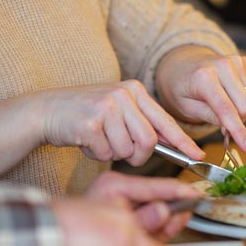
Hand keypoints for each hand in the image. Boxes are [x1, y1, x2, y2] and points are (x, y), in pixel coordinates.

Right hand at [37, 81, 203, 165]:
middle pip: (148, 141)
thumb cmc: (84, 114)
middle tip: (122, 152)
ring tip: (98, 139)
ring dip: (112, 153)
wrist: (46, 110)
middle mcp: (124, 94)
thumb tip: (171, 144)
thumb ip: (141, 122)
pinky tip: (86, 140)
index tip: (199, 155)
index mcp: (134, 90)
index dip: (183, 141)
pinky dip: (96, 154)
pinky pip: (106, 153)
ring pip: (127, 150)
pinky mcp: (91, 122)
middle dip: (137, 155)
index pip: (165, 120)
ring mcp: (108, 106)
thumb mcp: (117, 109)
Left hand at [87, 171, 202, 240]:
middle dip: (171, 216)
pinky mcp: (123, 240)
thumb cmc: (72, 226)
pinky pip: (148, 244)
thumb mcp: (111, 216)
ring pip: (156, 227)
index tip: (197, 194)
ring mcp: (123, 220)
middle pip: (160, 206)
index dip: (179, 190)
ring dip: (164, 233)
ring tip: (165, 237)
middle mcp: (122, 202)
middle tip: (180, 219)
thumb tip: (164, 211)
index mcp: (117, 187)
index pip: (156, 185)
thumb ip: (141, 217)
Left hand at [155, 46, 245, 153]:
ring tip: (220, 102)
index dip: (239, 131)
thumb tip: (232, 127)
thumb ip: (210, 116)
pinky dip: (242, 96)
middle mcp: (223, 65)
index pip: (227, 110)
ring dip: (239, 108)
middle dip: (237, 120)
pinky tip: (228, 92)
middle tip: (220, 119)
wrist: (181, 64)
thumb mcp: (186, 107)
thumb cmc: (181, 87)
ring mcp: (235, 60)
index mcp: (204, 77)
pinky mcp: (244, 61)